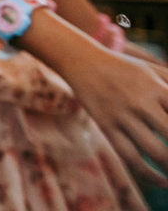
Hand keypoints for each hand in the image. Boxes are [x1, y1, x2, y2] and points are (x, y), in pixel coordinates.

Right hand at [65, 49, 167, 185]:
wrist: (82, 61)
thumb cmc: (125, 68)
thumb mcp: (153, 71)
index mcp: (156, 87)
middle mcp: (140, 102)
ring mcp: (122, 115)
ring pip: (154, 150)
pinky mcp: (106, 125)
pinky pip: (130, 156)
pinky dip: (149, 174)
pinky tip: (162, 181)